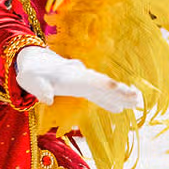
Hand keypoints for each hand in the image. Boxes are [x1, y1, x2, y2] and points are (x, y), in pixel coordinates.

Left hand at [14, 45, 141, 113]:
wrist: (32, 60)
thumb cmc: (30, 72)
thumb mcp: (30, 79)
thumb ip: (39, 88)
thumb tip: (47, 99)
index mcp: (71, 76)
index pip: (94, 82)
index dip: (109, 88)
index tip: (124, 91)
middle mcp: (81, 76)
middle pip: (104, 84)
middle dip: (122, 92)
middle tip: (139, 99)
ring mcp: (82, 80)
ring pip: (104, 88)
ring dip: (120, 96)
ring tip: (139, 104)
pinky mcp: (80, 86)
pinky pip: (98, 94)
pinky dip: (109, 100)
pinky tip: (120, 108)